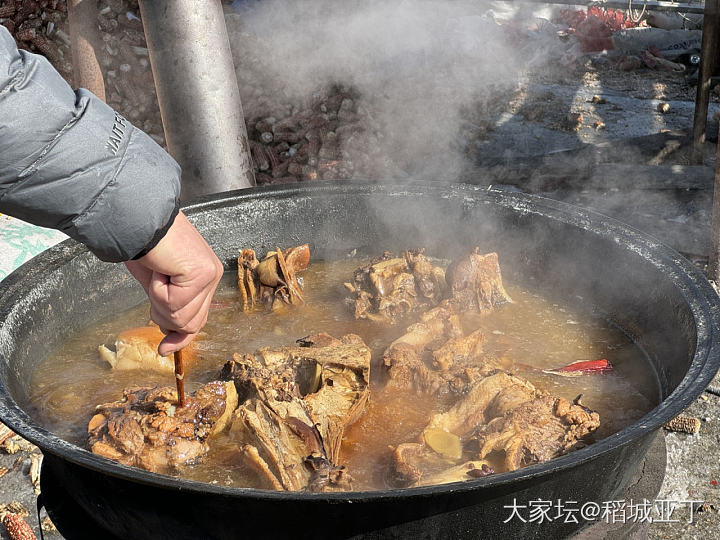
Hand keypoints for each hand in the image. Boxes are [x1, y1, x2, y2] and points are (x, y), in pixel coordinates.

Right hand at [124, 211, 222, 355]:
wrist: (137, 221)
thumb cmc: (144, 247)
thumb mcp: (157, 288)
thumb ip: (168, 312)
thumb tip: (168, 348)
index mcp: (205, 278)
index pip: (199, 319)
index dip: (181, 337)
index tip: (165, 350)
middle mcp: (212, 276)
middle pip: (191, 323)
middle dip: (164, 313)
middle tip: (156, 285)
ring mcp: (209, 275)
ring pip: (180, 318)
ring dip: (158, 300)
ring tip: (158, 273)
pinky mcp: (201, 274)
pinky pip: (173, 303)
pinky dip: (157, 290)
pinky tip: (160, 268)